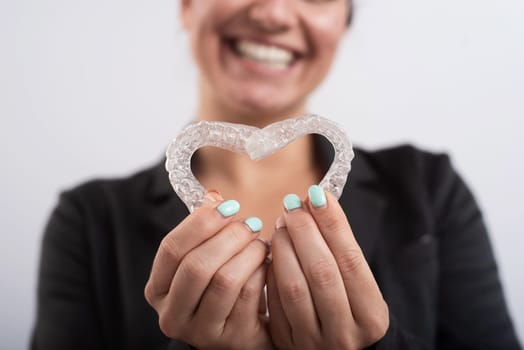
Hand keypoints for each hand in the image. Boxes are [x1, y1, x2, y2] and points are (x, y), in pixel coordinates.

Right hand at [145, 191, 273, 349]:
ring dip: (249, 252)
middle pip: (197, 265)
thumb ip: (204, 229)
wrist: (245, 328)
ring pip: (225, 279)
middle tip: (250, 224)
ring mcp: (201, 332)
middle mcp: (172, 315)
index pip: (171, 249)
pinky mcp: (233, 338)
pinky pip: (250, 294)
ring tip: (261, 243)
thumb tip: (214, 197)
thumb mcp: (206, 258)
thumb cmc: (221, 287)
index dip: (201, 222)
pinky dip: (262, 271)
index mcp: (158, 290)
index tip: (228, 206)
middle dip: (229, 237)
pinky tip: (267, 264)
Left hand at [267, 186, 388, 349]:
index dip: (333, 224)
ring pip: (294, 286)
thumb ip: (340, 246)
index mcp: (371, 317)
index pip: (351, 261)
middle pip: (321, 272)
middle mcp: (345, 334)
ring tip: (281, 224)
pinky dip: (272, 270)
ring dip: (284, 247)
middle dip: (304, 231)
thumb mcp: (357, 282)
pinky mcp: (287, 342)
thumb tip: (314, 198)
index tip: (317, 194)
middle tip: (292, 204)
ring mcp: (314, 341)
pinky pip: (274, 300)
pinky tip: (272, 250)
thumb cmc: (349, 304)